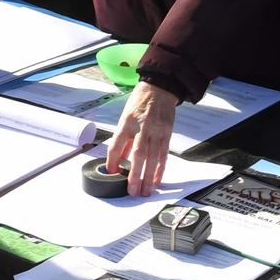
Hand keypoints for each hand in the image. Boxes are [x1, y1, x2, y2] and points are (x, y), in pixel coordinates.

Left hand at [108, 80, 177, 194]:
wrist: (159, 89)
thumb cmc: (139, 103)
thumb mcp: (126, 117)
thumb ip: (123, 140)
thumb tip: (118, 160)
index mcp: (128, 122)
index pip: (117, 143)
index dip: (113, 159)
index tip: (111, 172)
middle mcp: (143, 127)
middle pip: (138, 154)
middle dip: (135, 175)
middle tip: (132, 191)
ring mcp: (157, 130)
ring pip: (153, 157)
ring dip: (149, 176)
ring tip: (145, 191)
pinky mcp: (167, 133)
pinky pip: (164, 154)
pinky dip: (160, 169)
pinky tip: (157, 180)